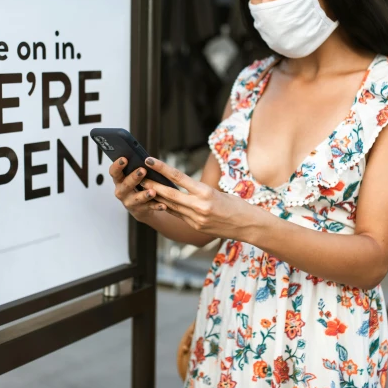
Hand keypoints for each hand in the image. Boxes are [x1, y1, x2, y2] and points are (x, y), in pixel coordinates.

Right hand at [108, 158, 159, 221]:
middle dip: (134, 177)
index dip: (117, 166)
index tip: (124, 159)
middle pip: (126, 185)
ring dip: (144, 195)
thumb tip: (147, 159)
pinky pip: (149, 207)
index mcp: (119, 180)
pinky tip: (163, 205)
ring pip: (137, 198)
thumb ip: (136, 168)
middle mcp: (121, 192)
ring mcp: (130, 202)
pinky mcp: (140, 210)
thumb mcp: (134, 177)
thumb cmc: (138, 186)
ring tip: (152, 192)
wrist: (141, 207)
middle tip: (142, 170)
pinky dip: (157, 206)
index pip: (114, 172)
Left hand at [140, 157, 260, 239]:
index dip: (162, 168)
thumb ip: (199, 190)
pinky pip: (178, 215)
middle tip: (139, 177)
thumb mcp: (219, 192)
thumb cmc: (237, 205)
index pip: (179, 178)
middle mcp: (199, 207)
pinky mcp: (196, 227)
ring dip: (156, 198)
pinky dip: (168, 208)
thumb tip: (182, 185)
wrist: (249, 226)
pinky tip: (158, 202)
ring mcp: (196, 219)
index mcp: (206, 193)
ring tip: (144, 189)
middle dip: (152, 185)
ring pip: (171, 206)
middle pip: (170, 194)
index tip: (150, 160)